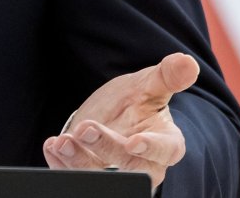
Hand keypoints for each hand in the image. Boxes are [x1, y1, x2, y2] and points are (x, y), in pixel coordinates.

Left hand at [43, 52, 198, 187]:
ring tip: (62, 142)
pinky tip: (53, 146)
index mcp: (166, 142)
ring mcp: (116, 172)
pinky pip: (76, 177)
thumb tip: (187, 62)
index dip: (150, 148)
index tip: (133, 142)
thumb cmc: (136, 101)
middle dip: (107, 149)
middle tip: (85, 129)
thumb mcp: (149, 84)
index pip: (165, 150)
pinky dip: (61, 164)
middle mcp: (144, 165)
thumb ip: (167, 76)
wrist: (110, 114)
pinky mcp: (91, 174)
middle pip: (130, 167)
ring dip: (79, 162)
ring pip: (101, 176)